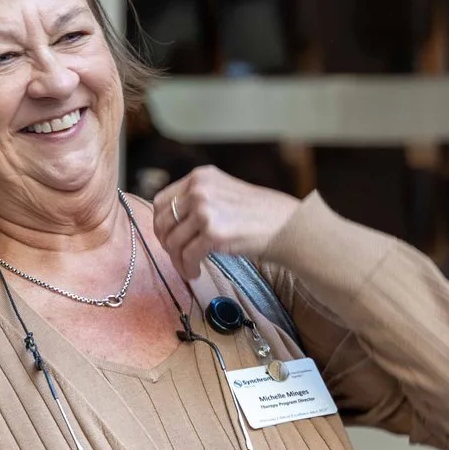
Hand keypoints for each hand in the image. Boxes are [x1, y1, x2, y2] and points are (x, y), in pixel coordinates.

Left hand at [152, 167, 301, 282]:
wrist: (287, 226)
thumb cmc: (260, 214)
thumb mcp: (224, 193)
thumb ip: (198, 200)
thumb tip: (171, 223)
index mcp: (201, 177)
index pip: (162, 201)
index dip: (161, 224)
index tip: (168, 239)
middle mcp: (199, 189)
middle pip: (163, 222)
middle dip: (167, 244)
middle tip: (178, 257)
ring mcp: (205, 210)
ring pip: (173, 242)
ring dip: (178, 261)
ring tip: (189, 269)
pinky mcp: (213, 232)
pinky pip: (187, 256)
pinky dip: (188, 268)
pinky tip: (196, 273)